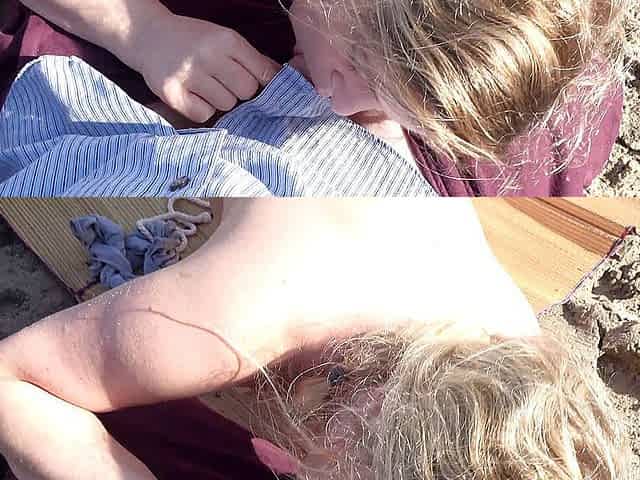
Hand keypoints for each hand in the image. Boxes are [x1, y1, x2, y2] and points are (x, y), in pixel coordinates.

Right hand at [135, 13, 280, 122]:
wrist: (146, 34)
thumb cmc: (193, 40)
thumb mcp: (224, 39)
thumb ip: (252, 59)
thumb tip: (282, 79)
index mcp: (227, 39)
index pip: (262, 72)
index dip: (263, 83)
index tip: (257, 86)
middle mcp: (208, 55)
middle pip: (247, 91)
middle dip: (239, 91)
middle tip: (222, 82)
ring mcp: (189, 74)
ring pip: (226, 105)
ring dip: (219, 100)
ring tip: (204, 85)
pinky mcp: (172, 92)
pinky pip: (204, 115)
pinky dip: (201, 110)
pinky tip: (192, 95)